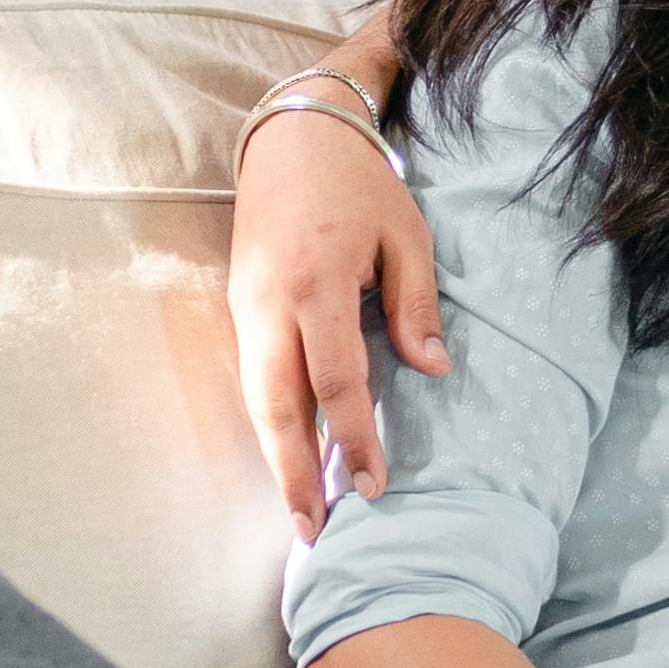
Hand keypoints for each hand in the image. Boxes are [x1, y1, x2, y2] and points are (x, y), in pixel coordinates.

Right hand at [234, 89, 445, 531]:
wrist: (292, 136)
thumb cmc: (359, 184)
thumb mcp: (407, 236)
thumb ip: (416, 306)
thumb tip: (431, 370)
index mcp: (316, 285)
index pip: (335, 382)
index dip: (354, 438)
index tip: (373, 485)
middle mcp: (268, 304)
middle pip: (275, 406)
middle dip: (292, 474)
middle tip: (314, 531)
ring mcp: (244, 306)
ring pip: (254, 398)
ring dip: (276, 456)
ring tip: (299, 508)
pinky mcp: (237, 306)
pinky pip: (252, 376)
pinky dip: (269, 421)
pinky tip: (291, 452)